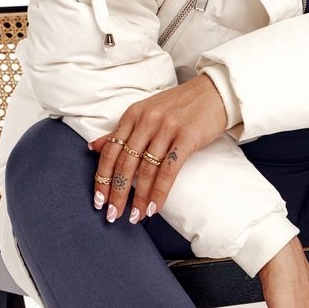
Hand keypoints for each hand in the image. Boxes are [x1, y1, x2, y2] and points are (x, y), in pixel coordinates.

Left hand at [87, 75, 227, 222]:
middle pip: (125, 163)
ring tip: (136, 216)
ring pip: (146, 170)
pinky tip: (155, 207)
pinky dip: (160, 192)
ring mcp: (166, 128)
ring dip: (140, 198)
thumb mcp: (146, 112)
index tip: (99, 200)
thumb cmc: (181, 105)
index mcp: (133, 114)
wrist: (215, 91)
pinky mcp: (186, 137)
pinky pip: (168, 171)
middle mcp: (146, 120)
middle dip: (118, 193)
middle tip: (114, 215)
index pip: (110, 151)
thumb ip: (122, 131)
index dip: (102, 178)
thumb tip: (93, 147)